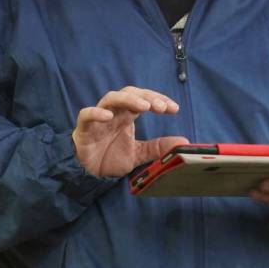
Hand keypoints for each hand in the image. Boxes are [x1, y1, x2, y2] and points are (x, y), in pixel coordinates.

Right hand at [72, 86, 188, 176]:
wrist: (88, 173)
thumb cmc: (110, 157)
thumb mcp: (139, 154)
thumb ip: (158, 147)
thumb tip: (184, 142)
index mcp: (127, 115)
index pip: (144, 100)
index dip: (159, 100)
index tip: (174, 108)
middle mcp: (114, 112)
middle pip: (130, 93)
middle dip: (147, 97)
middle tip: (162, 106)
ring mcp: (98, 118)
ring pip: (111, 98)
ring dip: (128, 100)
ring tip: (144, 107)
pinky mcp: (84, 128)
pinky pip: (86, 114)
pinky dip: (96, 112)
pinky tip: (107, 116)